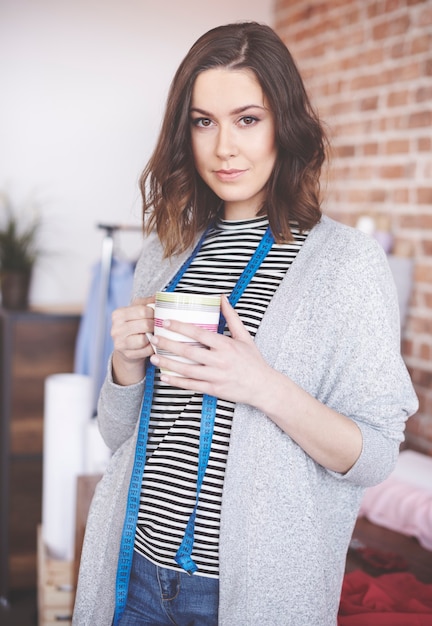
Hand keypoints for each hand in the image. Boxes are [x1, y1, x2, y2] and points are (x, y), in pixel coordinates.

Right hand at [111, 296, 154, 385]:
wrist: (126, 348)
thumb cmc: (134, 326)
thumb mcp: (137, 311)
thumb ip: (148, 302)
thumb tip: (160, 297)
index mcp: (118, 314)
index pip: (142, 310)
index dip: (154, 313)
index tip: (158, 315)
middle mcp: (116, 328)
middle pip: (145, 324)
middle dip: (155, 325)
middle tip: (160, 326)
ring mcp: (120, 343)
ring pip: (144, 339)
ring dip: (154, 337)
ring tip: (156, 335)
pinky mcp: (127, 354)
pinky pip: (146, 350)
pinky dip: (152, 347)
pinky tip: (152, 344)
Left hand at [149, 294, 273, 405]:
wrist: (263, 386)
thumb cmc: (253, 360)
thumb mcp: (244, 336)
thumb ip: (231, 317)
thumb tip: (222, 297)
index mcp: (226, 345)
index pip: (199, 334)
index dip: (181, 327)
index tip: (166, 322)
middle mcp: (219, 360)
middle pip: (188, 351)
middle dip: (168, 344)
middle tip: (153, 338)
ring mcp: (215, 376)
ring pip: (186, 370)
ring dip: (168, 363)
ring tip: (153, 356)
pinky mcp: (213, 389)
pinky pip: (191, 385)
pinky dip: (176, 382)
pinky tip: (164, 377)